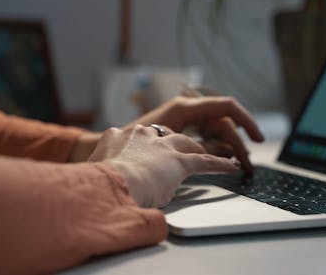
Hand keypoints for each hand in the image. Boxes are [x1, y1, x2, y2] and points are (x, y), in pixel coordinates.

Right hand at [88, 124, 238, 207]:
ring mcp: (161, 146)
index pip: (136, 137)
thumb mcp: (95, 174)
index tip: (147, 151)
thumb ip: (104, 176)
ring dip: (198, 150)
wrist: (108, 184)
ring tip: (209, 154)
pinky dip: (219, 164)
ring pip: (186, 144)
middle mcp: (140, 135)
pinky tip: (230, 167)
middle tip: (180, 150)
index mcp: (116, 137)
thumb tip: (109, 190)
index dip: (145, 145)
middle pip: (163, 134)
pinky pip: (204, 161)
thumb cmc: (96, 185)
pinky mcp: (179, 161)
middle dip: (173, 142)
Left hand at [124, 96, 263, 173]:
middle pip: (223, 124)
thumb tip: (227, 152)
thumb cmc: (138, 149)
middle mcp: (187, 109)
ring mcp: (184, 120)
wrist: (114, 155)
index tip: (258, 138)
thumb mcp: (176, 148)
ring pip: (214, 131)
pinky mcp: (180, 130)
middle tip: (246, 165)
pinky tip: (222, 161)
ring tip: (238, 166)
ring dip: (228, 148)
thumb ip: (203, 148)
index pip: (226, 107)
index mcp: (186, 107)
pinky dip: (214, 148)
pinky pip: (204, 137)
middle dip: (237, 144)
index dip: (246, 120)